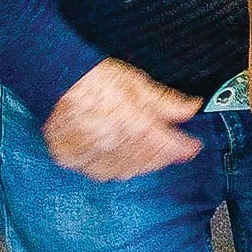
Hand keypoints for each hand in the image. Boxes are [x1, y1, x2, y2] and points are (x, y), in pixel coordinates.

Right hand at [42, 58, 202, 180]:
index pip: (165, 145)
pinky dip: (113, 168)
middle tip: (174, 150)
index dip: (183, 148)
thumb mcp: (139, 84)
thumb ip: (167, 102)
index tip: (193, 148)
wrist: (58, 80)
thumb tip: (191, 109)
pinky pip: (98, 172)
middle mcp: (109, 143)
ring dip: (141, 165)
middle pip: (146, 160)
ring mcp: (88, 154)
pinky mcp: (70, 158)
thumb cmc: (96, 79)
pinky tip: (122, 160)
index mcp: (129, 124)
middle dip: (163, 157)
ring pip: (123, 171)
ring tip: (151, 155)